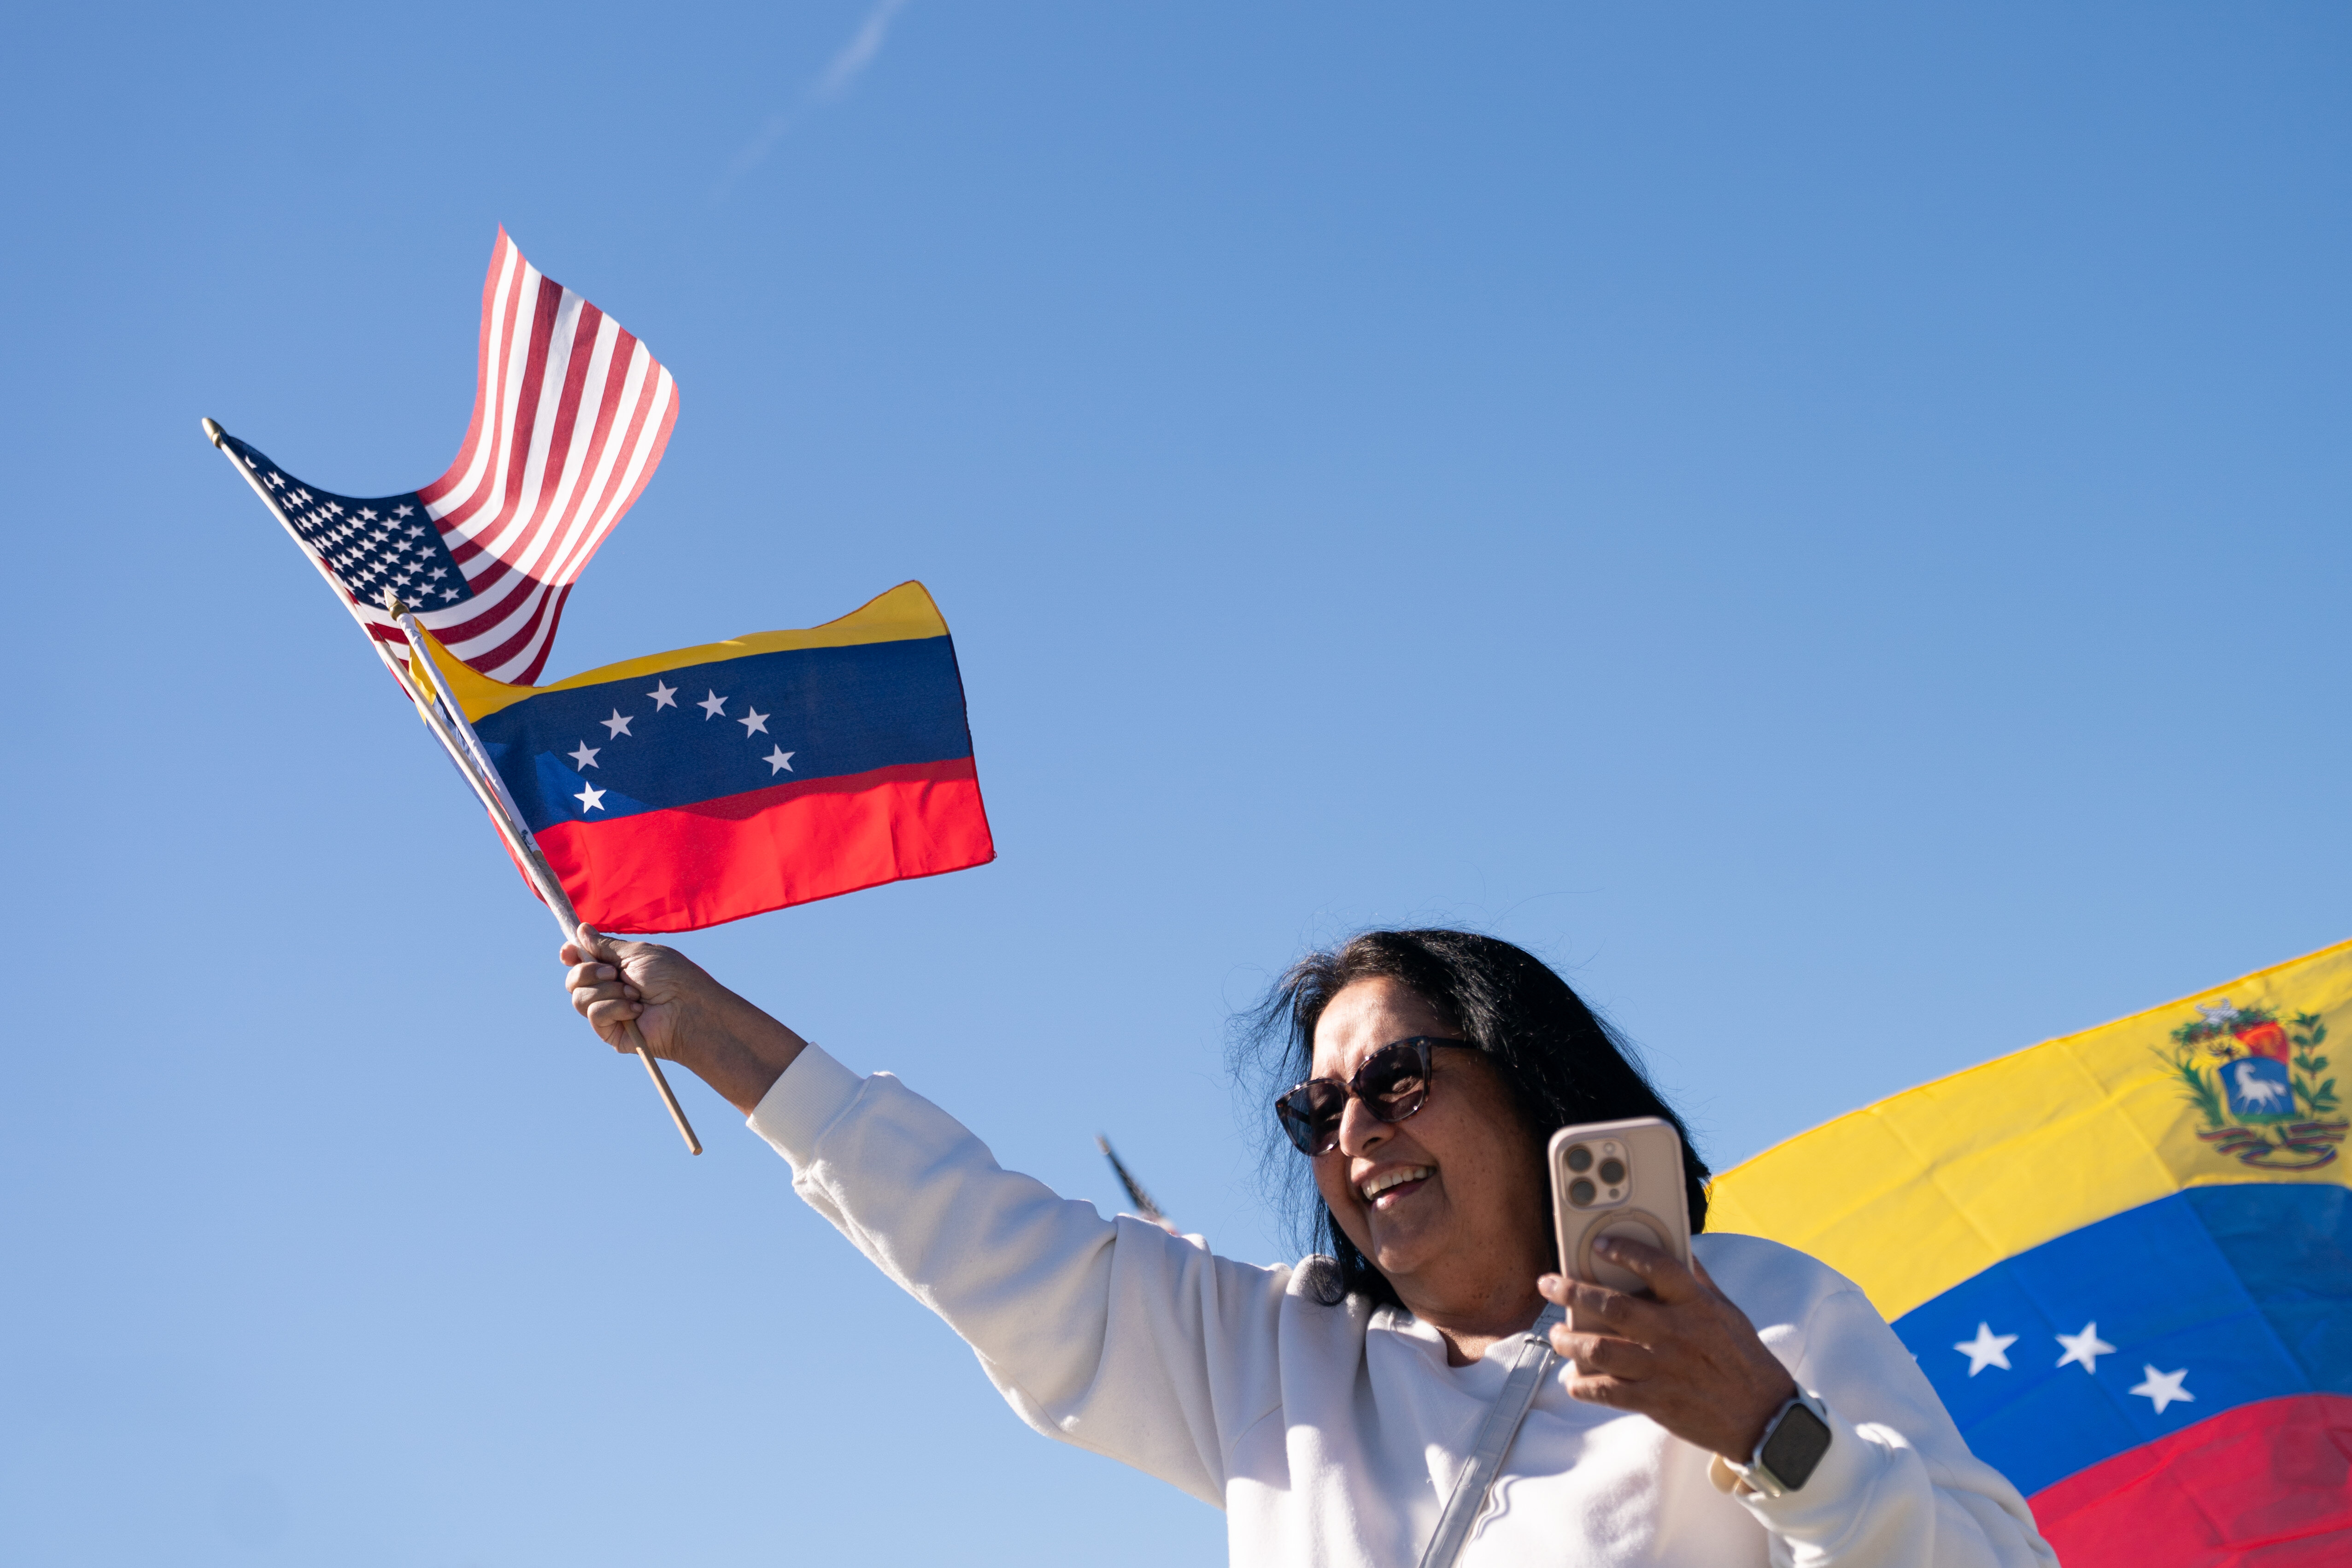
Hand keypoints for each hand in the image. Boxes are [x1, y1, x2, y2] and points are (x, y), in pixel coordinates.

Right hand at [559, 925, 807, 1112]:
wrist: (688, 1007)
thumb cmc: (671, 977)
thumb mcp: (637, 953)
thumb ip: (606, 946)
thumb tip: (580, 930)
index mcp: (616, 967)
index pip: (581, 961)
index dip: (570, 955)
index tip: (568, 950)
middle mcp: (609, 989)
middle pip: (573, 979)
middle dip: (588, 971)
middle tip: (614, 972)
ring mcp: (608, 1012)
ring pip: (578, 997)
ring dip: (607, 991)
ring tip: (634, 994)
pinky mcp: (610, 1032)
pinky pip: (593, 1014)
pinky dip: (614, 1008)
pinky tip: (636, 1010)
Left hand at [1539, 1239, 1798, 1462]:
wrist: (1763, 1416)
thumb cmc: (1742, 1358)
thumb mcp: (1726, 1311)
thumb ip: (1697, 1280)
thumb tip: (1678, 1247)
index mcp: (1696, 1305)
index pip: (1657, 1266)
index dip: (1625, 1250)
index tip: (1598, 1244)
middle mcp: (1676, 1333)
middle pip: (1613, 1307)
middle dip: (1573, 1292)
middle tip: (1548, 1284)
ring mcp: (1663, 1368)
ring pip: (1601, 1350)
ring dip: (1570, 1342)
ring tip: (1557, 1335)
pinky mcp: (1656, 1401)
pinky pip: (1608, 1392)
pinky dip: (1583, 1386)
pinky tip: (1572, 1380)